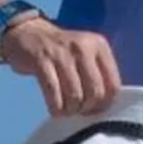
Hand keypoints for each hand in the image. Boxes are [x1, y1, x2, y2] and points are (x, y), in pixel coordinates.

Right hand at [3, 18, 121, 115]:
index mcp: (99, 46)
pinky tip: (55, 110)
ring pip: (75, 95)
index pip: (113, 85)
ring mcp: (61, 53)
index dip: (104, 103)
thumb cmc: (62, 52)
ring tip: (66, 111)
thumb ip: (98, 74)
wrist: (29, 32)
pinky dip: (56, 107)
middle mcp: (83, 47)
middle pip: (95, 92)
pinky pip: (53, 92)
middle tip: (78, 110)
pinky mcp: (41, 60)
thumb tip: (104, 106)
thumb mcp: (86, 54)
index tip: (94, 109)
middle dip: (87, 108)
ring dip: (71, 110)